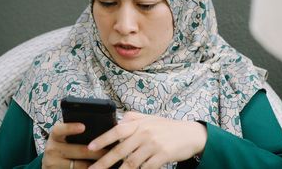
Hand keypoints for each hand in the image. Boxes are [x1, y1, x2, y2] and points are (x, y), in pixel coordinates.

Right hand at [42, 122, 106, 168]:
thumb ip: (77, 134)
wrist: (51, 163)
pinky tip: (98, 168)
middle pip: (77, 150)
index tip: (83, 127)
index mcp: (55, 136)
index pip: (60, 129)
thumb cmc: (64, 146)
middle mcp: (51, 149)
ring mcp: (52, 163)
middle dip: (96, 152)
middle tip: (111, 151)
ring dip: (95, 164)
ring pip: (79, 165)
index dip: (71, 128)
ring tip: (107, 161)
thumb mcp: (65, 138)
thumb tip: (101, 131)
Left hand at [87, 112, 206, 168]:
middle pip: (120, 150)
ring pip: (131, 163)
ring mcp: (154, 145)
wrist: (191, 134)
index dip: (103, 139)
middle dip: (104, 162)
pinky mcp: (162, 156)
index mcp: (140, 123)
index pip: (117, 130)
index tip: (90, 148)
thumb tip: (118, 121)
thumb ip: (133, 118)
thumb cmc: (168, 127)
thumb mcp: (150, 118)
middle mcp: (145, 133)